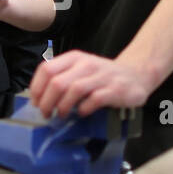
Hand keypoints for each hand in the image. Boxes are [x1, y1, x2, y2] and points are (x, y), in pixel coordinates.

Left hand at [30, 50, 152, 117]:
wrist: (136, 75)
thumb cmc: (102, 76)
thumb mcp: (80, 70)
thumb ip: (62, 78)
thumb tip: (39, 99)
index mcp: (74, 58)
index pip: (46, 69)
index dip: (37, 89)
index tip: (36, 103)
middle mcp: (87, 64)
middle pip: (57, 82)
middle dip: (47, 102)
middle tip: (46, 114)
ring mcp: (102, 76)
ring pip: (74, 90)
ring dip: (63, 107)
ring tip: (61, 116)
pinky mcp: (115, 90)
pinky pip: (94, 99)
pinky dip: (84, 109)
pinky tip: (81, 113)